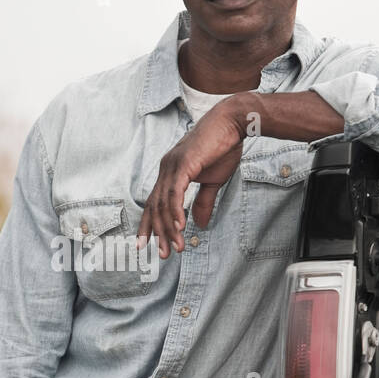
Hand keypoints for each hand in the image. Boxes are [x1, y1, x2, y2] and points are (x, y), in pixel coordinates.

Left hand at [138, 101, 245, 256]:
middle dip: (158, 233)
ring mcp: (172, 166)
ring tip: (176, 247)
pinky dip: (175, 211)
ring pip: (164, 204)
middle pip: (155, 207)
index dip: (149, 225)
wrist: (232, 123)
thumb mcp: (213, 181)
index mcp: (170, 172)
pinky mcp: (183, 164)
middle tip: (164, 254)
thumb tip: (199, 224)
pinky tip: (180, 227)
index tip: (146, 245)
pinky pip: (175, 193)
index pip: (155, 203)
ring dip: (169, 228)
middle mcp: (166, 169)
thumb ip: (203, 202)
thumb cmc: (223, 147)